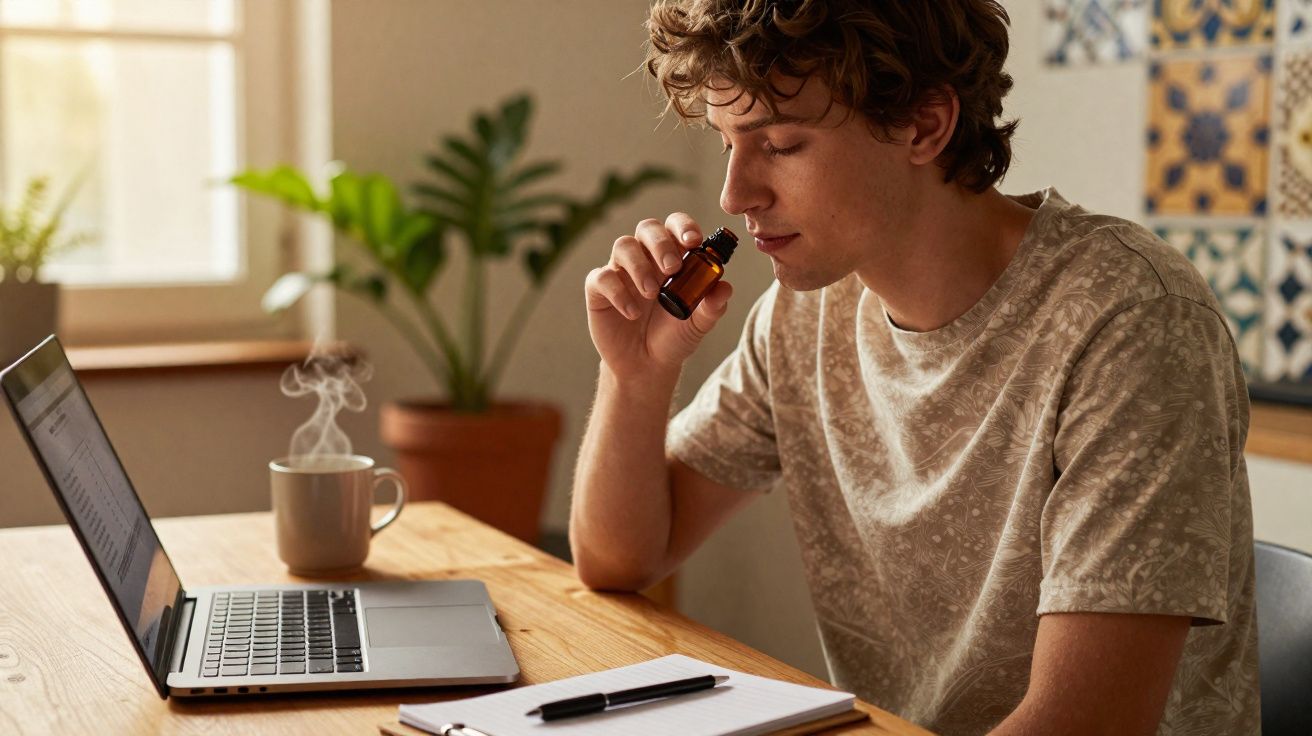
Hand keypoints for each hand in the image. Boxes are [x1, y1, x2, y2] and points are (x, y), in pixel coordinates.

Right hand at [584, 213, 733, 379]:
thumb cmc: (674, 336)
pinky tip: (632, 313)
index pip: (675, 226)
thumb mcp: (698, 324)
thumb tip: (724, 288)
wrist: (647, 366)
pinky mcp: (599, 289)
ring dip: (639, 266)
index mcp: (672, 256)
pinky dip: (618, 292)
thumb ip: (712, 307)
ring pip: (624, 245)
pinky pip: (602, 277)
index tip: (694, 241)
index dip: (683, 226)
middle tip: (672, 268)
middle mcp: (645, 257)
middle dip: (661, 243)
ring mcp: (620, 271)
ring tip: (652, 294)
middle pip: (648, 228)